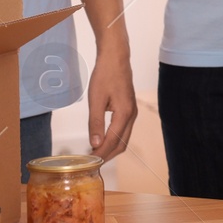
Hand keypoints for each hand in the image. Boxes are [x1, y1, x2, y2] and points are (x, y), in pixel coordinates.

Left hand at [86, 37, 136, 161]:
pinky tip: (103, 140)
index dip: (101, 154)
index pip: (112, 141)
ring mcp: (132, 113)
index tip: (89, 162)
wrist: (116, 59)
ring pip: (124, 138)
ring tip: (96, 154)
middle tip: (92, 163)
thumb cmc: (105, 75)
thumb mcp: (95, 99)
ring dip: (111, 148)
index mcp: (124, 114)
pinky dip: (114, 139)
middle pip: (122, 144)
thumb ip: (95, 123)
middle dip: (108, 155)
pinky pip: (124, 130)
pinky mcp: (129, 109)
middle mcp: (132, 115)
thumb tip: (94, 143)